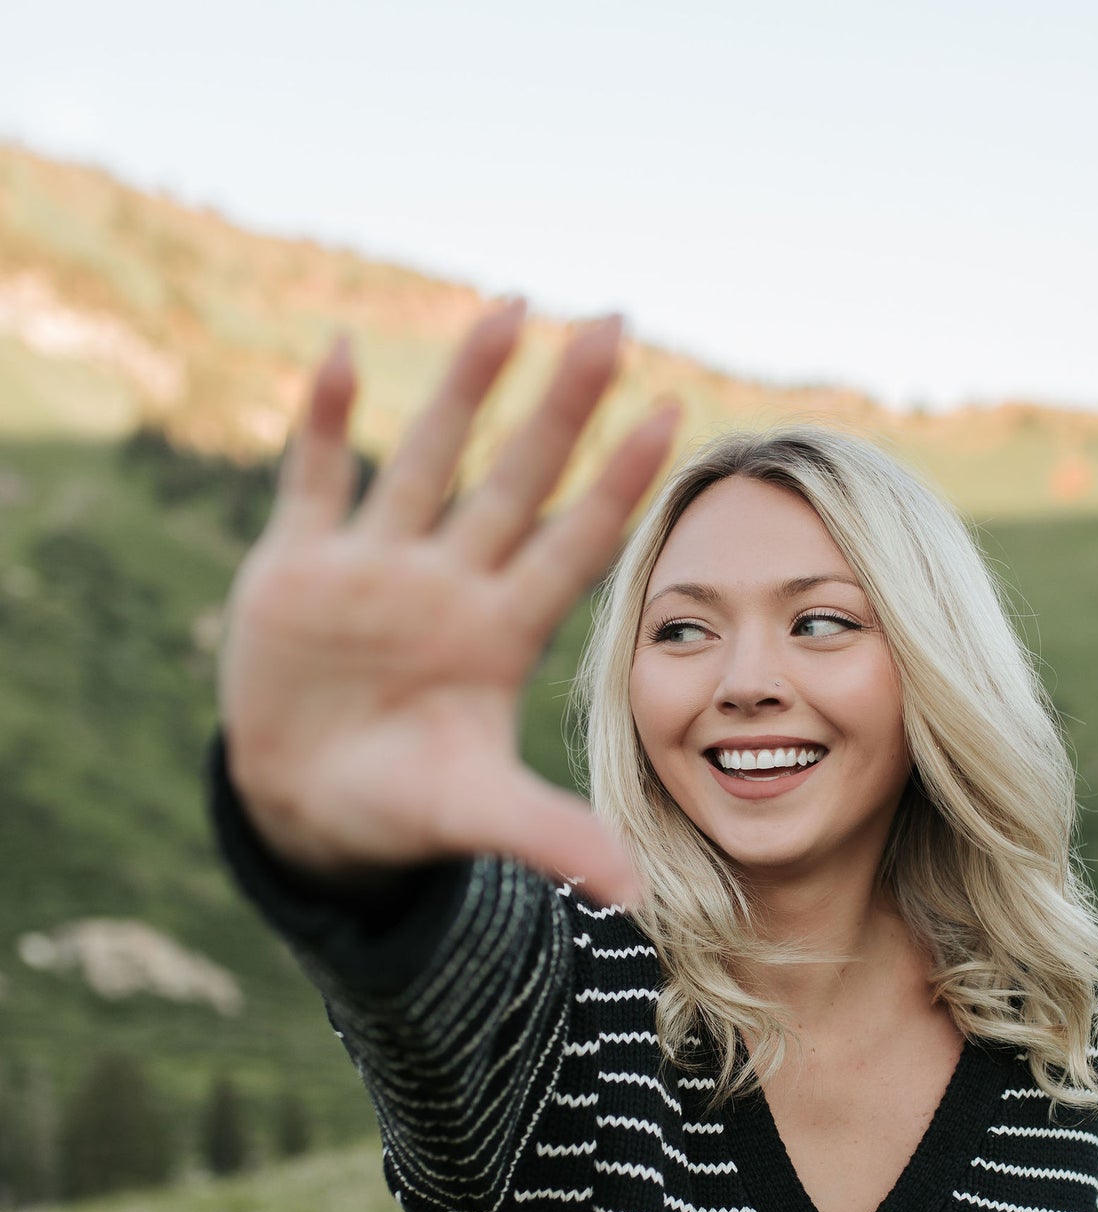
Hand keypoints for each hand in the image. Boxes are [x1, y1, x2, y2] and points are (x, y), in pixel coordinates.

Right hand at [217, 300, 680, 906]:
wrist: (307, 810)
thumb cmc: (403, 809)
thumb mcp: (477, 818)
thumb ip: (550, 838)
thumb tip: (636, 895)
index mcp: (497, 634)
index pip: (572, 546)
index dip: (618, 485)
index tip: (675, 418)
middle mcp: (447, 584)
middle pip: (514, 480)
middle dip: (562, 408)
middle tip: (614, 323)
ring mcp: (374, 566)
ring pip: (427, 458)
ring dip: (464, 388)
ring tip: (510, 308)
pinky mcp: (298, 567)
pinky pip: (314, 480)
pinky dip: (326, 423)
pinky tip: (347, 353)